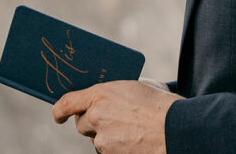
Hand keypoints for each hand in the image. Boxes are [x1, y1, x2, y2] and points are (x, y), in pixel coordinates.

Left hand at [52, 80, 183, 153]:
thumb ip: (114, 92)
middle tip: (110, 121)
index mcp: (101, 93)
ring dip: (105, 136)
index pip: (67, 102)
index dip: (59, 111)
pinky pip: (108, 151)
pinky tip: (133, 141)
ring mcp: (103, 138)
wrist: (177, 129)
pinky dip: (117, 148)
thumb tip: (105, 96)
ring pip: (95, 140)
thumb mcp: (135, 87)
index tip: (58, 116)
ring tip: (130, 131)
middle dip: (91, 123)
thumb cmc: (161, 105)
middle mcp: (97, 115)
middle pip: (81, 123)